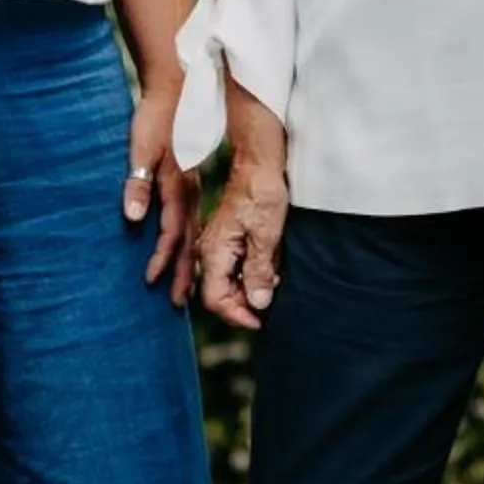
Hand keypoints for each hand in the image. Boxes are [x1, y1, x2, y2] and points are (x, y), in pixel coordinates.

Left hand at [124, 69, 201, 304]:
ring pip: (193, 230)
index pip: (170, 233)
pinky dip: (190, 239)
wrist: (177, 91)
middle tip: (178, 302)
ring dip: (187, 259)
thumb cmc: (155, 120)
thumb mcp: (140, 149)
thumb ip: (137, 184)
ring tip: (184, 283)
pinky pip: (192, 217)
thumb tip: (133, 219)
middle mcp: (188, 191)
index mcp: (176, 187)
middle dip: (182, 272)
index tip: (150, 281)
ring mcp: (192, 186)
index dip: (159, 259)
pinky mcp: (190, 179)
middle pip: (187, 240)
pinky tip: (185, 246)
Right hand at [197, 154, 289, 330]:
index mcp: (214, 251)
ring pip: (228, 281)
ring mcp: (217, 244)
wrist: (259, 162)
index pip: (216, 299)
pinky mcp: (227, 239)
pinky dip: (250, 274)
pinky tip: (269, 270)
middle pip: (220, 293)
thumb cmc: (262, 192)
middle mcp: (209, 250)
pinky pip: (234, 266)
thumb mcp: (266, 234)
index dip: (237, 315)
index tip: (260, 321)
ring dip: (249, 289)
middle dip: (244, 304)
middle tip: (270, 303)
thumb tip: (258, 303)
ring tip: (273, 285)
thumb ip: (259, 270)